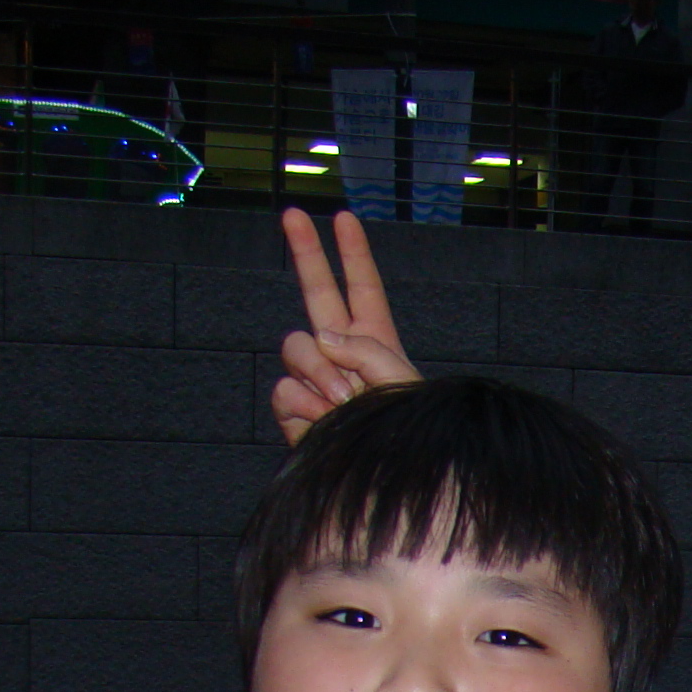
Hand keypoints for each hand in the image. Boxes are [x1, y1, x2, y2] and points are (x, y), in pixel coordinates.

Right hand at [273, 206, 422, 445]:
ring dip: (319, 372)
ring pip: (296, 346)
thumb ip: (366, 350)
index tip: (343, 217)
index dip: (353, 253)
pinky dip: (305, 404)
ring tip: (344, 402)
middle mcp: (341, 353)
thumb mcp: (400, 382)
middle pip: (316, 292)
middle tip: (292, 213)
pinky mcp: (295, 410)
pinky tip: (325, 422)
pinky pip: (285, 390)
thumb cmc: (406, 430)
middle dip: (305, 251)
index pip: (362, 288)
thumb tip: (321, 341)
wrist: (387, 478)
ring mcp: (315, 379)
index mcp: (375, 340)